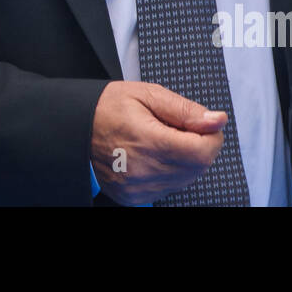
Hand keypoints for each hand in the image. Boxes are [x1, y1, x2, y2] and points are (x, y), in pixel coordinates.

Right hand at [89, 80, 226, 205]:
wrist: (74, 128)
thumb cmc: (108, 107)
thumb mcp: (147, 94)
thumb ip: (185, 110)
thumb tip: (217, 121)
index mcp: (149, 141)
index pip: (202, 152)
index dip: (211, 136)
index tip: (203, 124)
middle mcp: (144, 170)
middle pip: (197, 167)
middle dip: (197, 145)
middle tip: (175, 127)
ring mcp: (139, 188)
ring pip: (186, 179)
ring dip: (184, 159)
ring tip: (161, 139)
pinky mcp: (134, 197)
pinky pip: (169, 188)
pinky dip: (169, 171)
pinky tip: (152, 155)